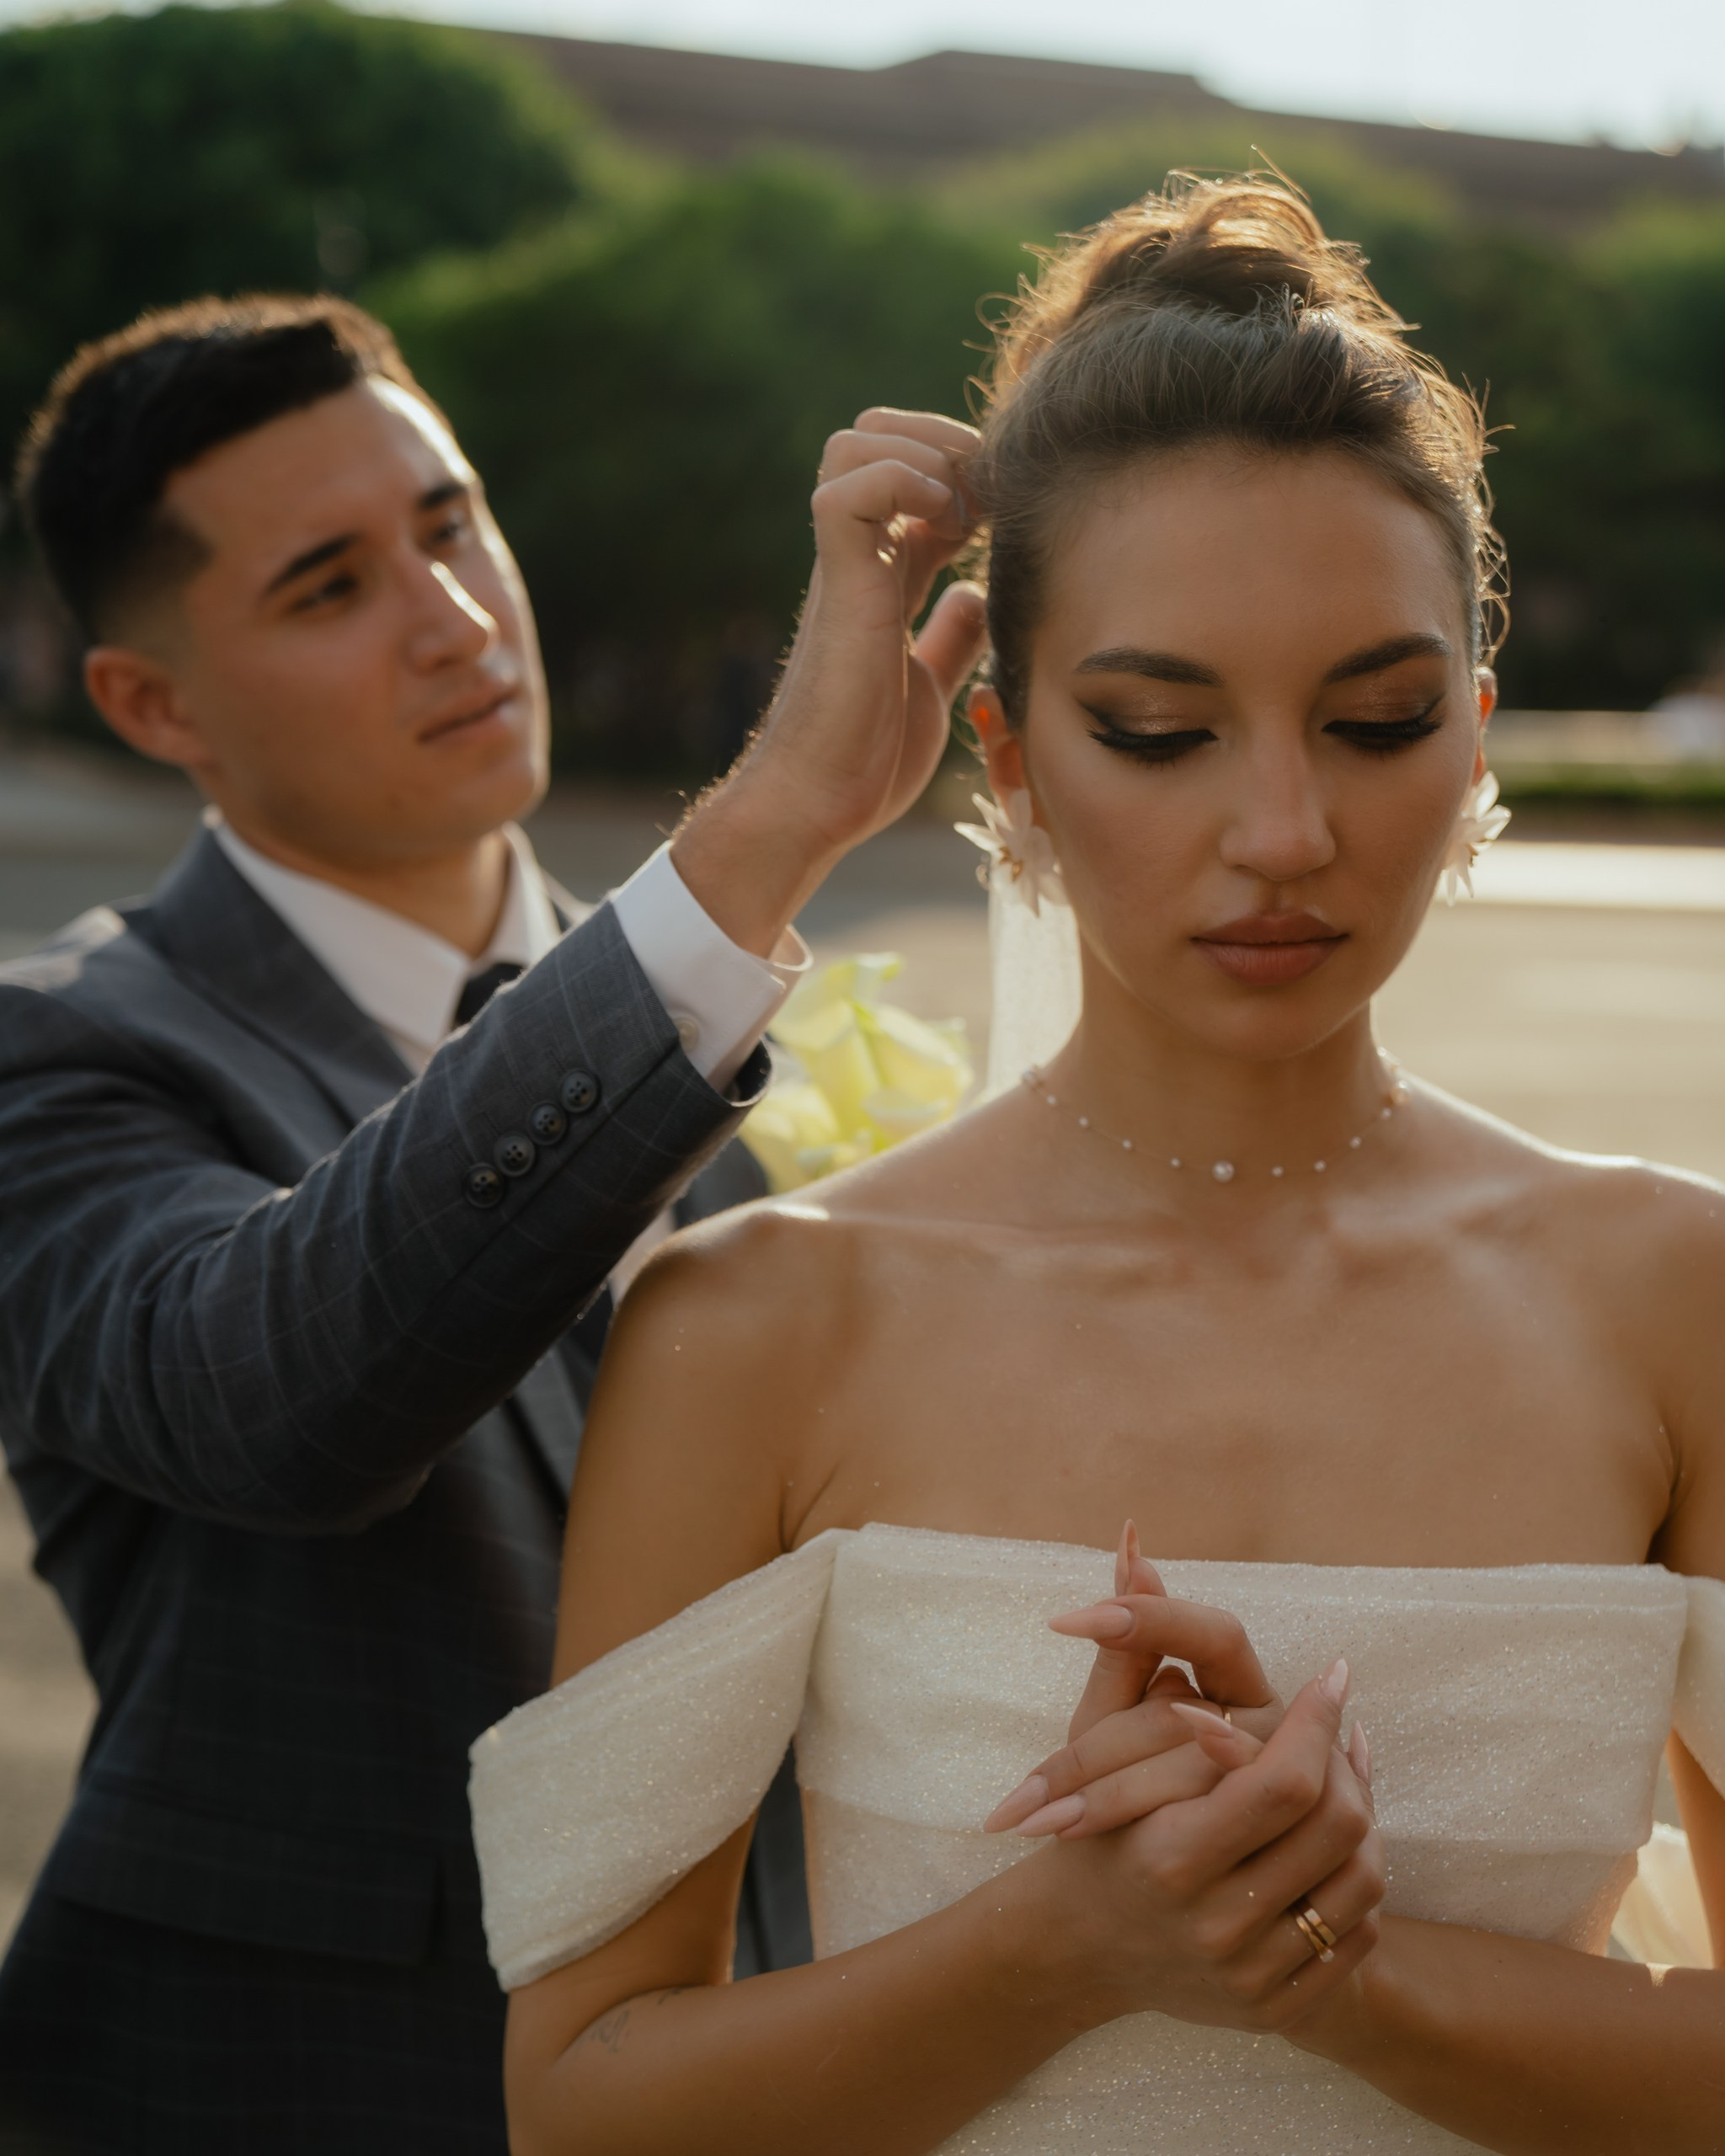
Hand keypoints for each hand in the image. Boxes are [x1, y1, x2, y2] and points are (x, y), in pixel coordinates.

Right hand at [671, 409, 986, 956]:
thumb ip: (950, 639)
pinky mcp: (836, 586)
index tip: (1009, 516)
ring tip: (965, 515)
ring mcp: (843, 566)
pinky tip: (948, 531)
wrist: (817, 807)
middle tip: (990, 499)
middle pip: (876, 434)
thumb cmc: (864, 762)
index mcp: (882, 576)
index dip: (968, 473)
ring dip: (925, 455)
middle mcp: (859, 558)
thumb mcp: (931, 687)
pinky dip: (904, 485)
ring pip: (856, 442)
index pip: (916, 475)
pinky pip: (849, 490)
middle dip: (945, 441)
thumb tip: (975, 598)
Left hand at [984, 1521, 1283, 1838]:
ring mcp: (1271, 1783)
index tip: (1062, 1620)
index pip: (1210, 1631)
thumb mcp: (1115, 1715)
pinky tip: (1065, 1829)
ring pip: (1182, 1773)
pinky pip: (1194, 1822)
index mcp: (1236, 1675)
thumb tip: (1131, 1542)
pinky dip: (1121, 1820)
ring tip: (1028, 1813)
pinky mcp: (1262, 1839)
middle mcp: (1265, 1724)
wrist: (1153, 1881)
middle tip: (1022, 1768)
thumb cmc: (1132, 1782)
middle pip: (1173, 1717)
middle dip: (1090, 1750)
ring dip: (1098, 1792)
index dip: (1148, 1617)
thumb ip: (1123, 1644)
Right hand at [1015, 1654, 1383, 2037]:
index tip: (1332, 1675)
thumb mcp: (1094, 1741)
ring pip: (1362, 1880)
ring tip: (1343, 1775)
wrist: (1079, 1948)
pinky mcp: (1278, 2010)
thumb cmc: (1090, 1831)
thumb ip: (1126, 1650)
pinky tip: (1332, 1842)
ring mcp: (1251, 1975)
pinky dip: (1356, 1880)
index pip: (1283, 1782)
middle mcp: (1213, 1924)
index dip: (1319, 1719)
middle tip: (1338, 1723)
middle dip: (1346, 1762)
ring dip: (1363, 1817)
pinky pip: (1359, 1936)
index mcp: (1169, 1855)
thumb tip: (1137, 1550)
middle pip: (1335, 1826)